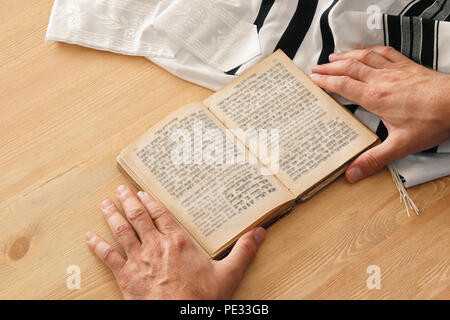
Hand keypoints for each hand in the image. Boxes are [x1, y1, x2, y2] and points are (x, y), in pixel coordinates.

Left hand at [85, 185, 264, 299]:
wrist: (180, 316)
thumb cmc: (202, 298)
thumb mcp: (228, 274)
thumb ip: (244, 251)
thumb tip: (260, 233)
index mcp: (178, 241)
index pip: (160, 214)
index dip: (148, 201)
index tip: (140, 192)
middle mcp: (155, 246)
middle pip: (138, 217)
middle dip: (127, 202)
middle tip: (119, 190)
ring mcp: (138, 260)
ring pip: (121, 231)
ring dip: (112, 216)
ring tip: (105, 204)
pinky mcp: (126, 277)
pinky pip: (108, 257)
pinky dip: (97, 246)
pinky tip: (89, 237)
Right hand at [311, 46, 449, 182]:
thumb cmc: (433, 120)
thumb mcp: (401, 145)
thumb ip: (374, 159)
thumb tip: (353, 173)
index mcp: (376, 97)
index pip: (343, 85)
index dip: (326, 81)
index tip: (313, 79)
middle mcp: (382, 80)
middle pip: (349, 68)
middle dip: (330, 67)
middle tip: (316, 67)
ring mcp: (394, 70)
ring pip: (364, 57)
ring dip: (346, 56)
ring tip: (334, 57)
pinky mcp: (407, 66)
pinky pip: (384, 52)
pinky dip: (370, 49)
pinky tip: (366, 50)